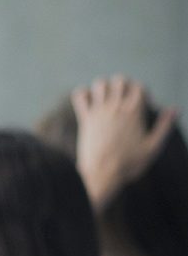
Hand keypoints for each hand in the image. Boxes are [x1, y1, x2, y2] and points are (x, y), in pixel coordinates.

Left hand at [72, 76, 177, 207]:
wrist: (102, 175)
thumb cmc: (129, 164)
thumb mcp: (153, 146)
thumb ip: (164, 126)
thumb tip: (175, 109)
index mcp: (135, 112)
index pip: (139, 86)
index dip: (142, 92)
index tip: (142, 106)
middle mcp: (117, 107)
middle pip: (120, 79)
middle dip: (123, 85)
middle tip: (123, 99)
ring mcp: (99, 112)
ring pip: (100, 84)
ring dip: (103, 87)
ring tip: (106, 99)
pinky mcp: (85, 119)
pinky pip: (79, 97)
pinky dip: (82, 94)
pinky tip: (87, 101)